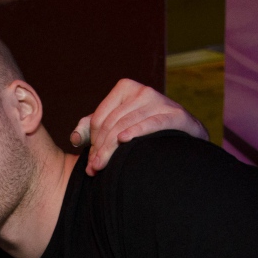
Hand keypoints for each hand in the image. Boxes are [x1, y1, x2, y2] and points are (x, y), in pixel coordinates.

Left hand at [70, 78, 208, 174]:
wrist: (183, 138)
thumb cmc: (144, 133)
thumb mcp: (114, 127)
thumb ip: (90, 130)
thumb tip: (74, 138)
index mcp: (126, 89)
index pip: (100, 118)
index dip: (92, 141)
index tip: (91, 161)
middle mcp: (143, 91)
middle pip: (112, 123)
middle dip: (100, 148)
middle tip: (94, 168)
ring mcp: (161, 101)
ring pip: (127, 126)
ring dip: (111, 149)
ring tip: (102, 167)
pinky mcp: (177, 115)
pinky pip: (153, 124)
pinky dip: (138, 131)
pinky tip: (125, 140)